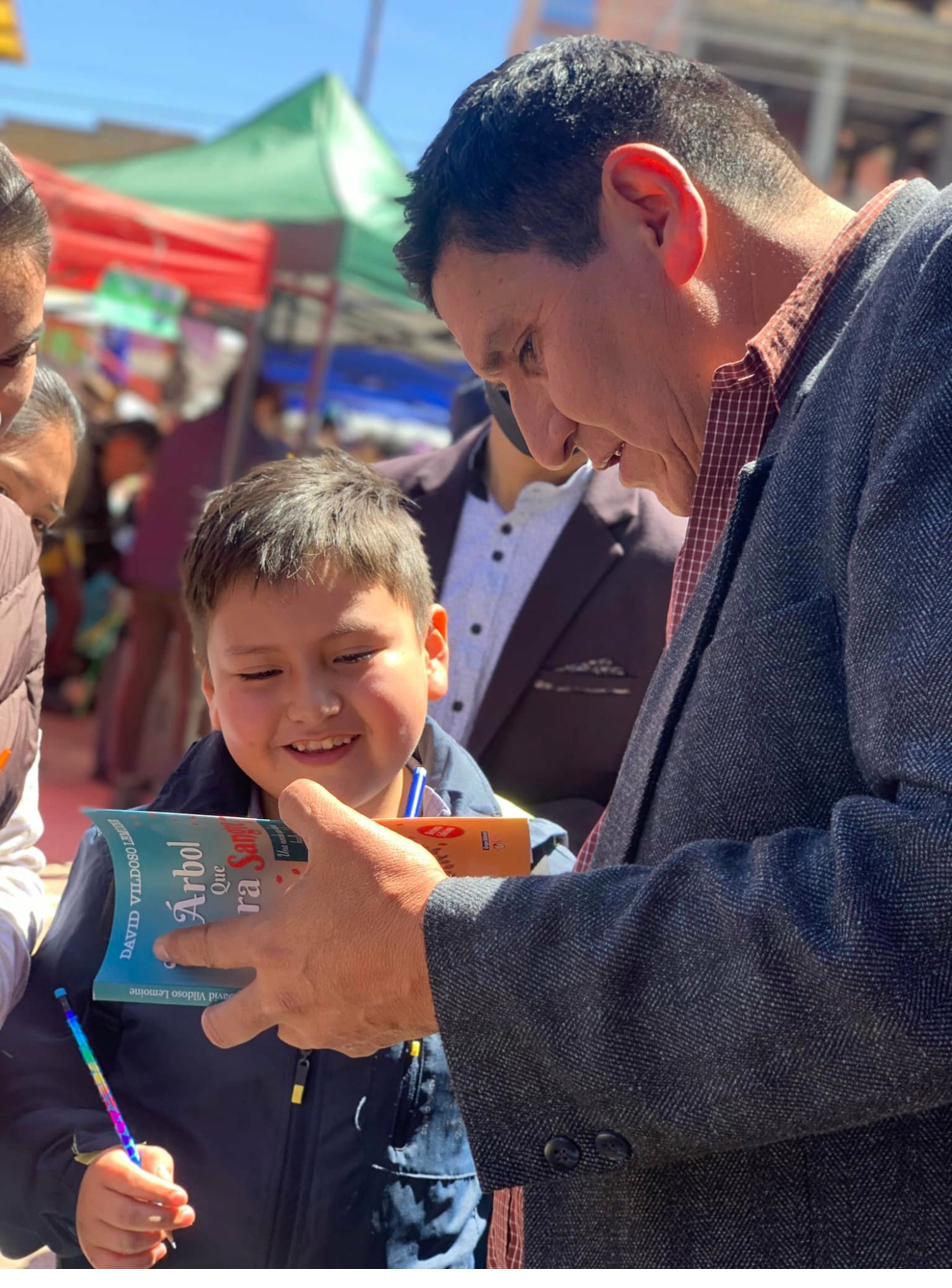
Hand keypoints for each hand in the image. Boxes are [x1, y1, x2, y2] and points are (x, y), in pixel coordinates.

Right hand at [76, 1145, 194, 1268]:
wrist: (104, 1185)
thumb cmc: (134, 1168)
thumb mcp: (148, 1156)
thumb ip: (159, 1168)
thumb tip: (171, 1196)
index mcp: (106, 1170)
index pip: (132, 1183)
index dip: (159, 1192)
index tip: (182, 1198)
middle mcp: (92, 1200)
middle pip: (129, 1216)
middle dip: (164, 1219)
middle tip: (187, 1216)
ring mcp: (89, 1229)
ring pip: (126, 1243)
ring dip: (154, 1240)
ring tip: (168, 1230)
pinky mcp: (92, 1251)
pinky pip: (117, 1266)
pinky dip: (142, 1261)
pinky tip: (157, 1249)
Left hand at [154, 780, 446, 1054]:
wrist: (451, 953)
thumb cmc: (388, 892)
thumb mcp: (345, 832)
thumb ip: (307, 808)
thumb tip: (292, 797)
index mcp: (271, 945)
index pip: (209, 948)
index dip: (182, 947)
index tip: (164, 950)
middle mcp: (285, 996)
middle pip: (226, 1026)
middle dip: (215, 1017)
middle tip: (220, 1004)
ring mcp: (324, 1027)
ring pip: (287, 1030)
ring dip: (287, 1013)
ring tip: (310, 986)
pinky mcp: (362, 1042)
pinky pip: (338, 1035)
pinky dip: (341, 1017)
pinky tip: (362, 992)